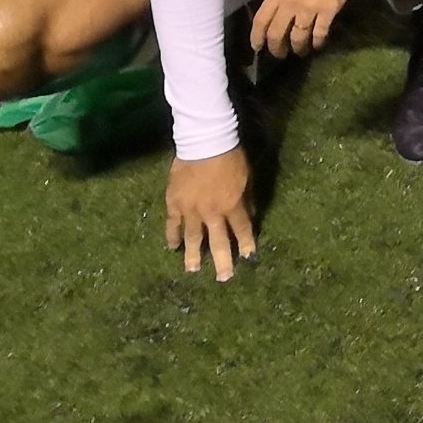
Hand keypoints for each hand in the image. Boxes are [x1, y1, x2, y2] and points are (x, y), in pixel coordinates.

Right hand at [165, 148, 256, 282]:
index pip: (241, 230)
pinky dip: (172, 237)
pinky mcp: (174, 204)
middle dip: (222, 260)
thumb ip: (247, 200)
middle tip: (223, 278)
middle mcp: (212, 213)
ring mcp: (191, 210)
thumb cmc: (231, 158)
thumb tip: (250, 218)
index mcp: (232, 206)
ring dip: (193, 255)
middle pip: (218, 241)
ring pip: (193, 238)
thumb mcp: (248, 178)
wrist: (204, 143)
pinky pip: (172, 225)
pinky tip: (173, 248)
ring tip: (192, 271)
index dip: (246, 244)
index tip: (248, 258)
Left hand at [249, 0, 359, 58]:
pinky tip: (318, 45)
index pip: (261, 20)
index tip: (258, 47)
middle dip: (276, 48)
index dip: (257, 37)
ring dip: (298, 48)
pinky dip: (318, 42)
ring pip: (298, 37)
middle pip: (277, 33)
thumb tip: (281, 13)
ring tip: (300, 52)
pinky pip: (319, 33)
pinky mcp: (328, 11)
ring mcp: (309, 8)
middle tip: (280, 55)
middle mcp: (290, 3)